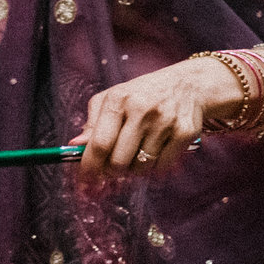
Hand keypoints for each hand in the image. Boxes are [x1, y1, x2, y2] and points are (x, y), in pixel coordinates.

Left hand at [77, 55, 236, 179]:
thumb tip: (75, 145)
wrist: (189, 84)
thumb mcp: (113, 98)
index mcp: (118, 99)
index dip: (89, 167)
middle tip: (113, 166)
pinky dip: (155, 167)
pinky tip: (156, 151)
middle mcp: (142, 109)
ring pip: (140, 168)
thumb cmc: (143, 95)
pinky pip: (162, 168)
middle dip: (112, 171)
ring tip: (137, 153)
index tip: (85, 179)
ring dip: (134, 169)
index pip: (99, 143)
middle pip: (118, 162)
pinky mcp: (185, 132)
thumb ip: (93, 122)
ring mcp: (165, 121)